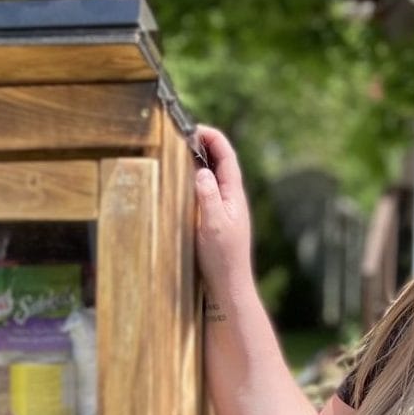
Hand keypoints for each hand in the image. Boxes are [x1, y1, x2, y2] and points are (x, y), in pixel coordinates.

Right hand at [190, 125, 254, 298]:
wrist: (228, 287)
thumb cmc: (222, 259)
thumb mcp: (213, 225)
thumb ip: (208, 197)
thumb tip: (201, 170)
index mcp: (234, 195)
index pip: (226, 156)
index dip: (212, 137)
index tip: (193, 127)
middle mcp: (231, 198)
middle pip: (220, 162)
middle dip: (203, 144)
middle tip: (181, 135)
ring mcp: (224, 209)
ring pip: (212, 176)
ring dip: (198, 161)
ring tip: (179, 152)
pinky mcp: (215, 220)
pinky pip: (206, 192)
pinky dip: (195, 180)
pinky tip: (181, 184)